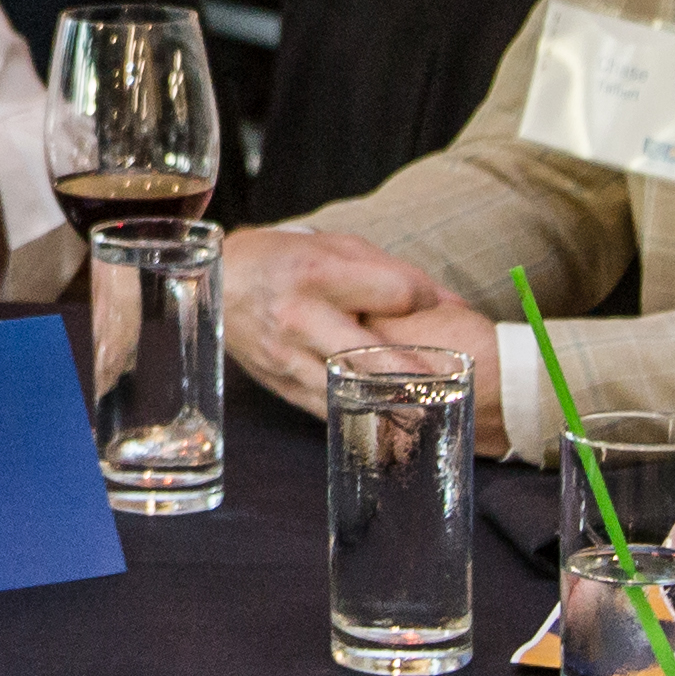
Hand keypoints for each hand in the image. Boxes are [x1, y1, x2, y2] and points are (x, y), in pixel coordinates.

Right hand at [220, 225, 484, 429]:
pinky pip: (327, 408)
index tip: (449, 311)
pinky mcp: (281, 382)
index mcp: (318, 274)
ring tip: (427, 417)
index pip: (391, 293)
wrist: (223, 282)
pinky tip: (388, 427)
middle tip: (450, 388)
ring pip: (347, 390)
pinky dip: (360, 419)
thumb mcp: (338, 248)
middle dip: (411, 374)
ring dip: (389, 407)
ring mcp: (287, 355)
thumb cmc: (288, 260)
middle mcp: (300, 317)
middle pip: (368, 352)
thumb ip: (394, 273)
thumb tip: (451, 303)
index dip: (426, 300)